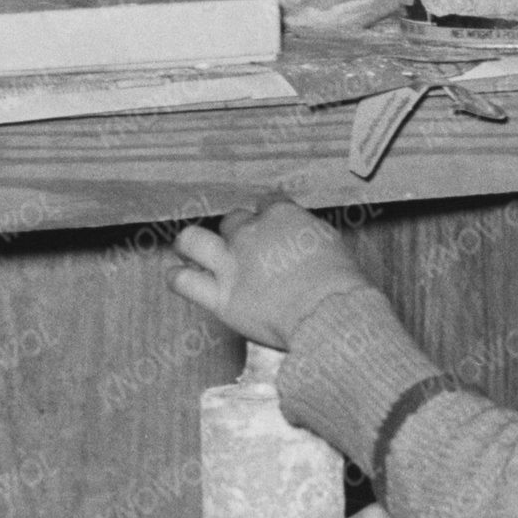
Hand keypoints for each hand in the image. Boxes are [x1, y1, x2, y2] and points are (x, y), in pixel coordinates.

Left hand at [170, 200, 366, 349]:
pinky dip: (177, 277)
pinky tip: (177, 274)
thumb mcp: (330, 243)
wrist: (330, 313)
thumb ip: (304, 234)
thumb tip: (296, 238)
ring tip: (190, 250)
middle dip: (236, 232)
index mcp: (281, 215)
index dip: (267, 217)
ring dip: (191, 243)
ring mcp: (231, 263)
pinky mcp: (220, 296)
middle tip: (240, 247)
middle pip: (231, 221)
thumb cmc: (340, 284)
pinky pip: (184, 282)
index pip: (266, 204)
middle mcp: (251, 233)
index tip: (270, 229)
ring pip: (193, 240)